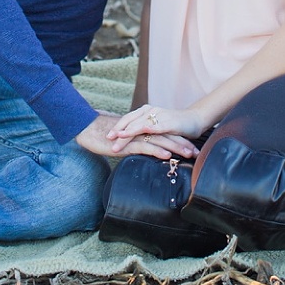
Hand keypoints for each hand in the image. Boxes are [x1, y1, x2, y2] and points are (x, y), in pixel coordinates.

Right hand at [76, 113, 197, 159]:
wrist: (88, 129)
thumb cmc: (104, 136)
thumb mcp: (124, 142)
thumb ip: (136, 144)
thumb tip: (145, 151)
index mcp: (142, 128)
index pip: (164, 133)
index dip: (178, 140)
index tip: (191, 148)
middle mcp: (141, 129)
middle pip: (166, 135)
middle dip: (182, 143)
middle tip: (196, 152)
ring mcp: (135, 135)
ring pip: (160, 140)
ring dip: (175, 148)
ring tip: (188, 154)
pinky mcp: (128, 142)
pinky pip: (145, 146)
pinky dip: (157, 150)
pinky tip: (166, 155)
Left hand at [106, 102, 204, 154]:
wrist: (194, 121)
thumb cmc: (176, 127)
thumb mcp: (157, 129)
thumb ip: (146, 132)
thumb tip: (132, 141)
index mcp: (147, 112)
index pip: (128, 119)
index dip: (117, 126)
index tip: (107, 135)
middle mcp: (151, 111)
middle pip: (131, 121)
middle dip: (118, 130)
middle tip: (107, 139)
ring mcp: (159, 116)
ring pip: (139, 124)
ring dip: (128, 132)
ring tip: (118, 138)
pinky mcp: (168, 123)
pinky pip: (154, 126)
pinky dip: (145, 130)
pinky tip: (138, 134)